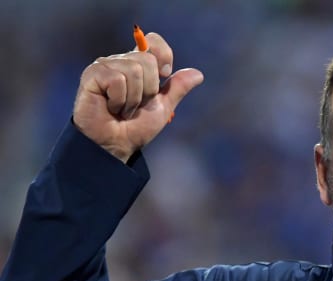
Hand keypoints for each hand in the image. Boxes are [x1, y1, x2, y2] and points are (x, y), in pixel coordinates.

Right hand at [72, 32, 203, 162]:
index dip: (163, 55)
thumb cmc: (135, 128)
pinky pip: (116, 79)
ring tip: (123, 109)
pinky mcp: (92, 74)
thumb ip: (177, 89)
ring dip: (133, 99)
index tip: (164, 76)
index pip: (153, 41)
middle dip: (149, 90)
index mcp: (137, 65)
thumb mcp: (163, 107)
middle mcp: (120, 61)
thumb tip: (198, 74)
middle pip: (148, 60)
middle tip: (137, 106)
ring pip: (133, 70)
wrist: (116, 145)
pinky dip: (120, 100)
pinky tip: (111, 107)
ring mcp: (104, 66)